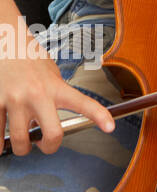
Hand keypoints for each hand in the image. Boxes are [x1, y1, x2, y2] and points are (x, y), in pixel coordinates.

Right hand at [0, 40, 112, 154]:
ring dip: (21, 148)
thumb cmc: (30, 60)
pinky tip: (1, 141)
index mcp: (56, 87)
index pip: (84, 103)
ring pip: (19, 141)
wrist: (6, 44)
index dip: (100, 116)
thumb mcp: (52, 74)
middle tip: (45, 145)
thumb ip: (55, 95)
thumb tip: (53, 122)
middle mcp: (37, 95)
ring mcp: (15, 100)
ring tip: (22, 143)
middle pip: (52, 134)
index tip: (110, 127)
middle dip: (49, 147)